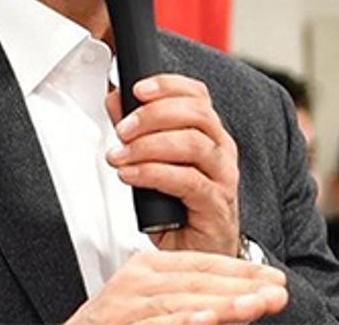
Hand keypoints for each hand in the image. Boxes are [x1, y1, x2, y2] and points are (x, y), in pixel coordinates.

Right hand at [66, 250, 287, 324]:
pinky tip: (206, 321)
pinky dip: (181, 323)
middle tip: (277, 292)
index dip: (241, 270)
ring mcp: (125, 306)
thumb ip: (193, 300)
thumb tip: (244, 300)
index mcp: (148, 268)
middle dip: (242, 287)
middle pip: (197, 280)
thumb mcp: (157, 307)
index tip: (275, 278)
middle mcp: (136, 281)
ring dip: (222, 305)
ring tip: (255, 305)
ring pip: (182, 301)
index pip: (202, 264)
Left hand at [105, 75, 240, 256]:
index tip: (136, 89)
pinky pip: (187, 180)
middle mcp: (221, 150)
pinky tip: (131, 175)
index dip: (168, 85)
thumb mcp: (154, 162)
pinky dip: (153, 173)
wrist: (200, 252)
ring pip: (192, 144)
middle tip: (122, 129)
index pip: (197, 95)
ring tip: (121, 156)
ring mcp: (223, 177)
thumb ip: (137, 130)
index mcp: (210, 134)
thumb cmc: (181, 208)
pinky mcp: (216, 205)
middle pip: (196, 114)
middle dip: (152, 115)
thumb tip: (116, 99)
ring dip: (148, 145)